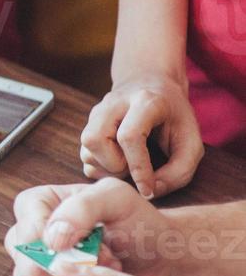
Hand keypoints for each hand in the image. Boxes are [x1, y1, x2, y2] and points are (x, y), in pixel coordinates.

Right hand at [7, 179, 177, 275]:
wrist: (161, 259)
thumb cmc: (141, 225)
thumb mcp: (117, 199)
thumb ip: (81, 208)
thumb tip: (50, 241)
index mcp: (35, 206)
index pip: (27, 236)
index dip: (65, 250)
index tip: (102, 248)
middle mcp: (26, 239)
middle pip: (28, 268)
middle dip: (73, 273)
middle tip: (107, 266)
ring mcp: (30, 272)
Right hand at [82, 73, 202, 196]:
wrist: (152, 83)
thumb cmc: (174, 116)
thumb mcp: (191, 141)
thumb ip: (179, 171)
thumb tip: (151, 192)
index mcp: (145, 101)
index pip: (129, 137)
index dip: (138, 168)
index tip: (148, 189)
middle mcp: (114, 104)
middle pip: (94, 140)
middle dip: (113, 164)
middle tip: (132, 167)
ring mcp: (97, 112)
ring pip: (85, 148)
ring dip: (105, 167)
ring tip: (127, 164)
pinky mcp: (89, 123)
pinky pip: (84, 154)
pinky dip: (100, 166)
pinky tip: (119, 162)